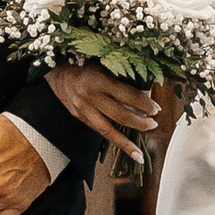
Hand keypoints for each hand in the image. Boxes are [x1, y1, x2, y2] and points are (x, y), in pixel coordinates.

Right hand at [44, 59, 162, 160]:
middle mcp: (90, 96)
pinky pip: (99, 132)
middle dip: (140, 122)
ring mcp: (83, 110)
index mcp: (99, 79)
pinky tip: (126, 149)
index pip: (127, 94)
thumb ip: (121, 76)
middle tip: (153, 125)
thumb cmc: (85, 64)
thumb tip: (146, 93)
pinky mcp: (80, 118)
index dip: (144, 103)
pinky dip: (114, 141)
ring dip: (126, 142)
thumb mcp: (104, 63)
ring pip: (108, 130)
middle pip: (120, 115)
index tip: (156, 109)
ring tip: (139, 151)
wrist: (59, 73)